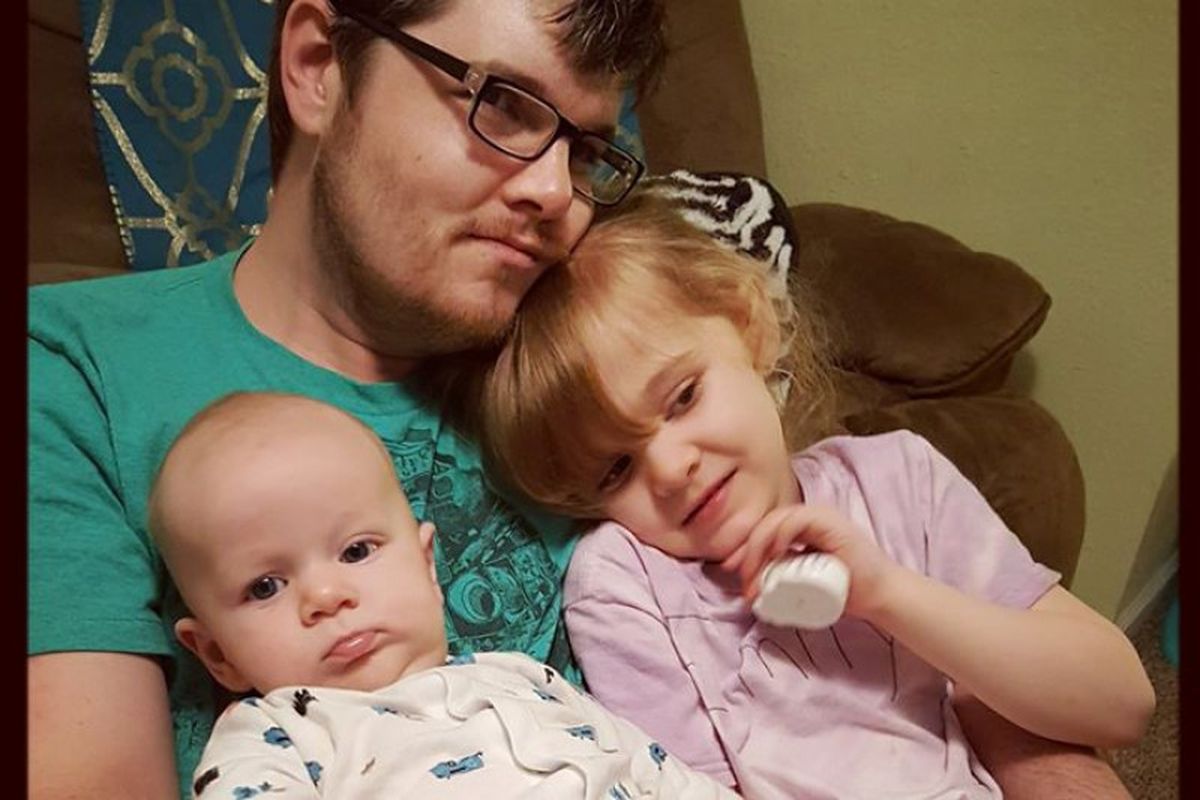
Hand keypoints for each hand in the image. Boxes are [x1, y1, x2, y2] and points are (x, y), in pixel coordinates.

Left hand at [720, 503, 898, 618]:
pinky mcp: (829, 521)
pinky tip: (775, 554)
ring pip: (775, 521)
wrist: (879, 596)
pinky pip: (796, 520)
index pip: (763, 532)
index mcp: (799, 531)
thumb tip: (751, 583)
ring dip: (759, 548)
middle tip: (744, 582)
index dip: (745, 551)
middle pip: (765, 525)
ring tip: (756, 576)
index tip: (735, 575)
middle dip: (748, 553)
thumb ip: (781, 575)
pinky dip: (781, 534)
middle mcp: (806, 520)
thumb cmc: (844, 591)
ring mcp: (819, 517)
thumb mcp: (801, 581)